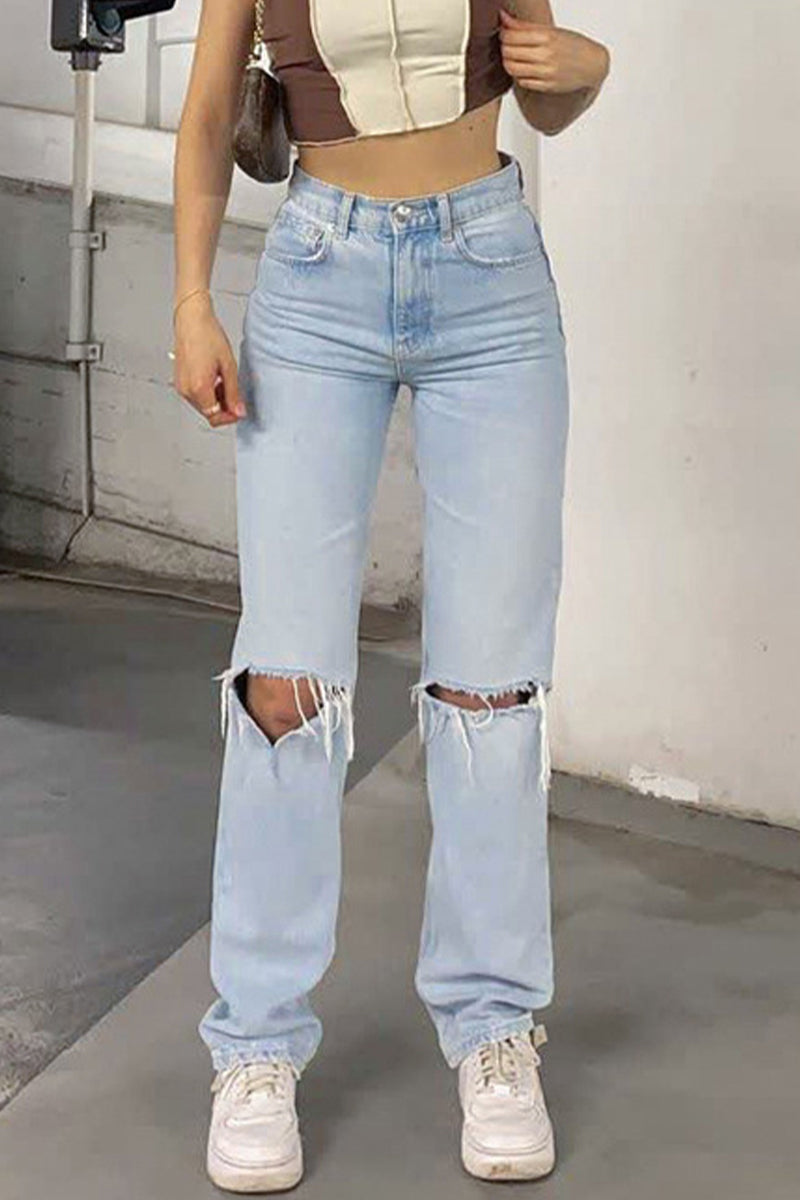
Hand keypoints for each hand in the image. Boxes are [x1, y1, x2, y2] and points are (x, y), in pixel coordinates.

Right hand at [172, 292, 245, 427]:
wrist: (191, 319)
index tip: (239, 410)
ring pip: (202, 405)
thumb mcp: (228, 366)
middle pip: (207, 412)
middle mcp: (186, 389)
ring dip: (215, 400)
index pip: (214, 417)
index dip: (229, 417)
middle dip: (223, 408)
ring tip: (224, 380)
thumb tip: (238, 410)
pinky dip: (207, 392)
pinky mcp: (179, 380)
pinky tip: (214, 378)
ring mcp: (181, 385)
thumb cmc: (208, 335)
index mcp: (198, 387)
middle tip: (234, 393)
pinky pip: (195, 395)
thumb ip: (233, 392)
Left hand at [499, 9, 609, 93]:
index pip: (511, 36)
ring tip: (513, 57)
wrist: (592, 64)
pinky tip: (524, 69)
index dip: (503, 34)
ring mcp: (545, 73)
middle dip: (504, 48)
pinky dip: (518, 75)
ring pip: (512, 68)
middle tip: (508, 45)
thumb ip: (525, 26)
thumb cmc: (573, 45)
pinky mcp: (546, 86)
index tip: (505, 33)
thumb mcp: (551, 30)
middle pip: (509, 53)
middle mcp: (545, 56)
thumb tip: (504, 18)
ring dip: (508, 62)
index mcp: (546, 37)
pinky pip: (522, 82)